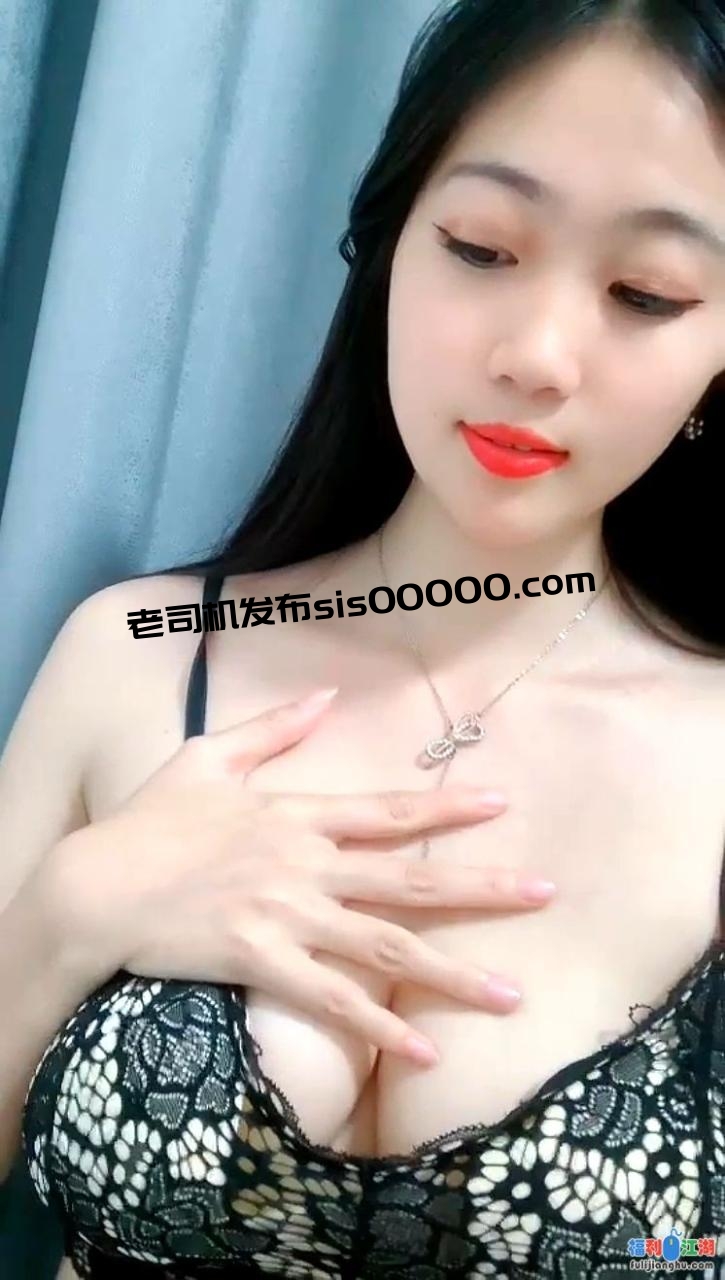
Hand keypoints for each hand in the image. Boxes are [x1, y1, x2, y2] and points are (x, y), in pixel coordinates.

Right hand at [54, 689, 554, 1064]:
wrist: (96, 886)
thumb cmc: (150, 820)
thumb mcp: (208, 756)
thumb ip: (273, 727)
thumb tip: (325, 692)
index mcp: (296, 815)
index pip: (388, 811)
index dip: (447, 807)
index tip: (501, 803)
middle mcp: (305, 865)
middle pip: (410, 878)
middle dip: (483, 886)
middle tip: (546, 892)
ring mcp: (287, 916)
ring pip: (386, 946)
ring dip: (453, 972)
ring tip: (512, 994)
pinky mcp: (261, 962)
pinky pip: (333, 1000)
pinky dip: (381, 1027)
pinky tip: (427, 1051)